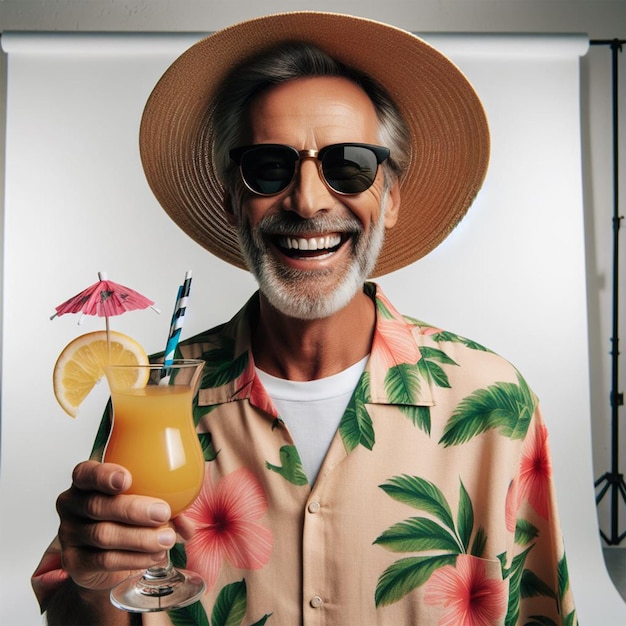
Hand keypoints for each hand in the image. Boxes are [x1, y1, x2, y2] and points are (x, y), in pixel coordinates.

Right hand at [56, 460, 178, 591]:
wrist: (108, 559)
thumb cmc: (128, 518)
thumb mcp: (146, 502)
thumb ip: (167, 503)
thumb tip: (186, 520)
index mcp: (87, 481)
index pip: (86, 473)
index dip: (104, 475)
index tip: (127, 479)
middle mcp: (72, 504)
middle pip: (98, 505)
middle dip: (134, 509)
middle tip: (163, 512)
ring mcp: (69, 534)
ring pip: (103, 535)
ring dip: (140, 538)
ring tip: (167, 539)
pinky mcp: (74, 562)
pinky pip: (105, 560)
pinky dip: (134, 558)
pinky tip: (155, 555)